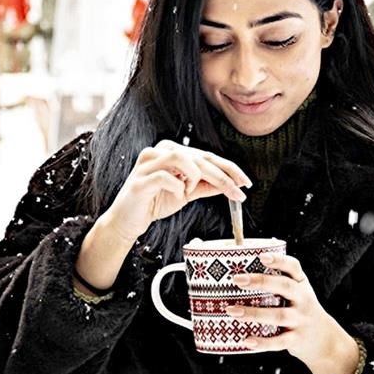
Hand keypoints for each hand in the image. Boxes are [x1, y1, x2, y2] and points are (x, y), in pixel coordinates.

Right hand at [103, 140, 251, 243]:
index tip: (245, 182)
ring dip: (194, 176)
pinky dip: (177, 187)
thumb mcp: (186, 193)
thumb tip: (230, 184)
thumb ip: (205, 186)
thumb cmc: (154, 203)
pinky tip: (178, 195)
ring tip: (190, 192)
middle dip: (222, 175)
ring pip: (181, 157)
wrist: (128, 221)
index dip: (229, 168)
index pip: (207, 155)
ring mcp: (147, 164)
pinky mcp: (139, 180)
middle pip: (198, 157)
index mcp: (171, 151)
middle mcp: (159, 151)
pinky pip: (164, 176)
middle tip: (238, 192)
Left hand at [226, 253, 359, 373]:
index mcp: (301, 284)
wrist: (324, 339)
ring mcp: (300, 319)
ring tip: (232, 311)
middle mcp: (303, 299)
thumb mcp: (297, 292)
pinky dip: (263, 342)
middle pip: (285, 287)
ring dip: (254, 313)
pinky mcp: (297, 339)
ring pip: (278, 315)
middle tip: (238, 280)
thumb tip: (236, 275)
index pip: (293, 267)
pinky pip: (279, 341)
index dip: (278, 260)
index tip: (261, 256)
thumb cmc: (301, 310)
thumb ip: (276, 283)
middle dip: (261, 282)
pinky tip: (247, 340)